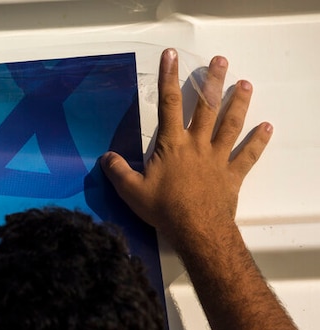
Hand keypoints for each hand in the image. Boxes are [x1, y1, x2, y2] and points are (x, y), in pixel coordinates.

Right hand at [101, 49, 271, 245]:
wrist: (196, 230)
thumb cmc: (163, 209)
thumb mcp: (131, 191)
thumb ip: (118, 171)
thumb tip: (105, 157)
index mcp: (172, 145)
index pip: (169, 105)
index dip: (169, 79)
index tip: (172, 57)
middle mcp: (197, 145)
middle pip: (206, 107)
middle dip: (212, 82)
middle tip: (220, 61)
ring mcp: (217, 158)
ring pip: (230, 125)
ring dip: (238, 103)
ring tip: (245, 84)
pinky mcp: (232, 175)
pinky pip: (247, 155)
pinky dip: (258, 142)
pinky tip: (267, 128)